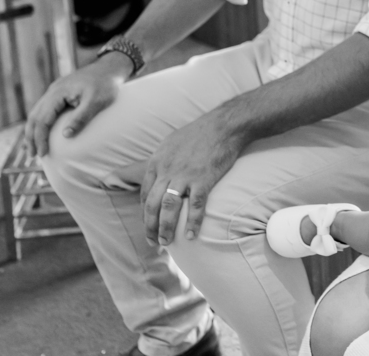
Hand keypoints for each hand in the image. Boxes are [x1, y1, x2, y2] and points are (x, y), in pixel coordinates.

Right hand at [25, 52, 131, 158]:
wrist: (109, 68)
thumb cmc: (105, 85)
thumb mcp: (96, 102)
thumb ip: (81, 117)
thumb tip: (66, 135)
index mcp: (58, 93)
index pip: (43, 119)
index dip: (40, 137)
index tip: (43, 154)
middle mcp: (52, 91)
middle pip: (34, 116)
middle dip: (31, 137)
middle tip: (33, 155)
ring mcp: (54, 91)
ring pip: (36, 112)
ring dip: (33, 130)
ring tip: (33, 148)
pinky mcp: (59, 93)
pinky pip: (44, 109)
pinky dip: (40, 122)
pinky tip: (42, 132)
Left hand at [140, 112, 242, 245]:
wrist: (223, 125)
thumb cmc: (199, 133)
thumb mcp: (171, 142)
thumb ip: (163, 160)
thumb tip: (158, 174)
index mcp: (157, 162)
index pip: (145, 194)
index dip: (145, 213)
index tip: (149, 224)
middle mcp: (166, 170)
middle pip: (152, 204)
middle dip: (150, 226)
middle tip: (152, 242)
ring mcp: (184, 176)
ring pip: (169, 208)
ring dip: (165, 228)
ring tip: (165, 243)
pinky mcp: (203, 180)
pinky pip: (195, 206)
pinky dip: (192, 223)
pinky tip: (190, 236)